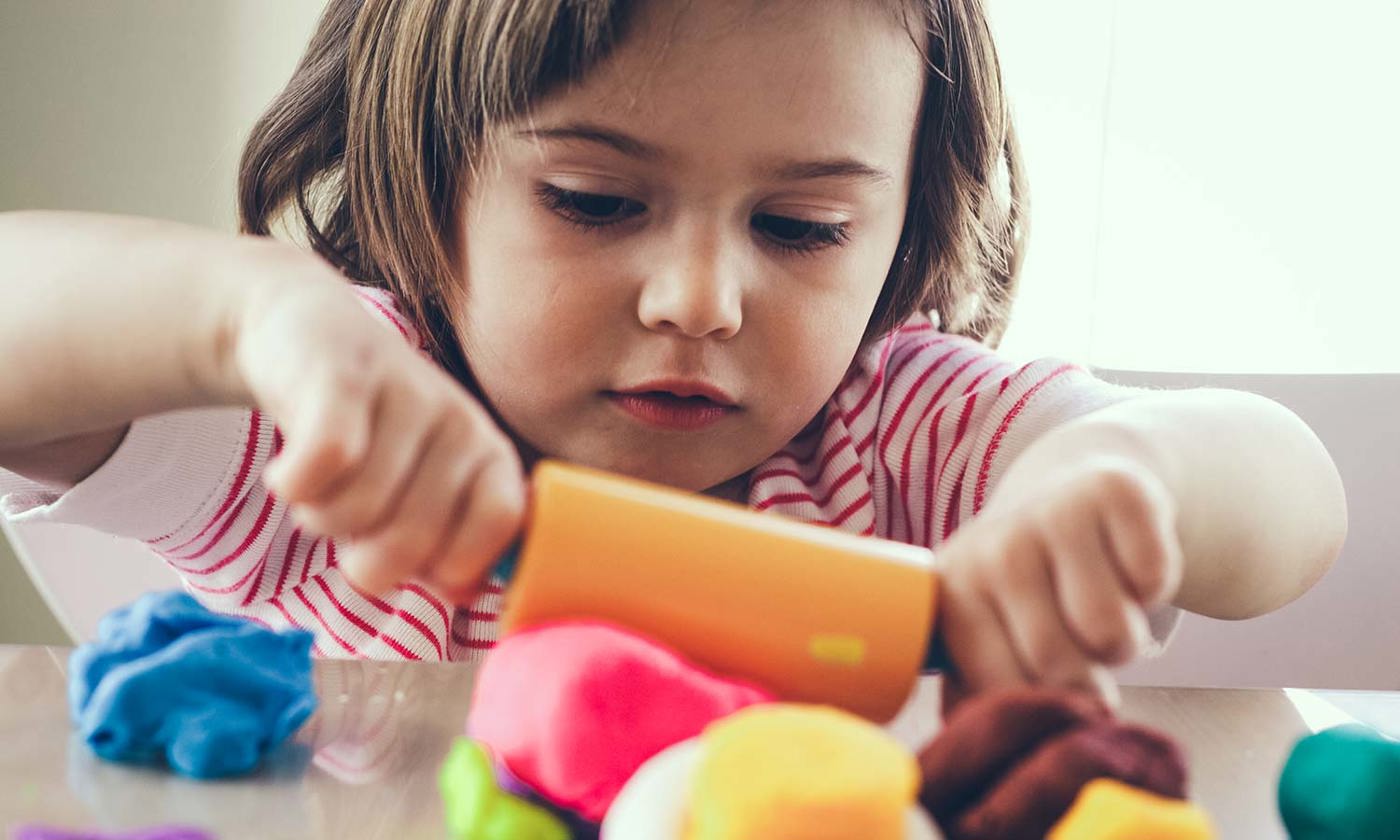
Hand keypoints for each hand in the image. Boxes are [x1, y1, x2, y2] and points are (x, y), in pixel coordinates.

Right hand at [225, 242, 525, 602]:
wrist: (303, 335)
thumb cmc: (371, 435)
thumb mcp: (421, 488)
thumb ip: (447, 546)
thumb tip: (463, 593)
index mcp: (489, 455)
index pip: (499, 527)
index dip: (449, 565)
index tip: (416, 563)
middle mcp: (460, 421)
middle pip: (414, 541)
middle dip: (365, 559)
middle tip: (351, 527)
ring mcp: (405, 394)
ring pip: (357, 511)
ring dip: (320, 518)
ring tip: (321, 489)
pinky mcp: (342, 378)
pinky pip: (320, 467)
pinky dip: (292, 487)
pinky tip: (289, 472)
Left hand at [936, 455, 1182, 704]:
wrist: (1069, 496)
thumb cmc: (1026, 589)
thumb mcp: (987, 632)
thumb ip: (977, 691)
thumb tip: (990, 748)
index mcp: (954, 593)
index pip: (1001, 690)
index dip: (1041, 710)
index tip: (1051, 697)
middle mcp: (994, 548)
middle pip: (1058, 666)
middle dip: (1086, 679)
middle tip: (1079, 650)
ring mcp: (1050, 513)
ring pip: (1111, 633)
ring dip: (1122, 641)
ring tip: (1098, 612)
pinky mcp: (1112, 490)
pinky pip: (1154, 578)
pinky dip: (1153, 588)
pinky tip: (1124, 567)